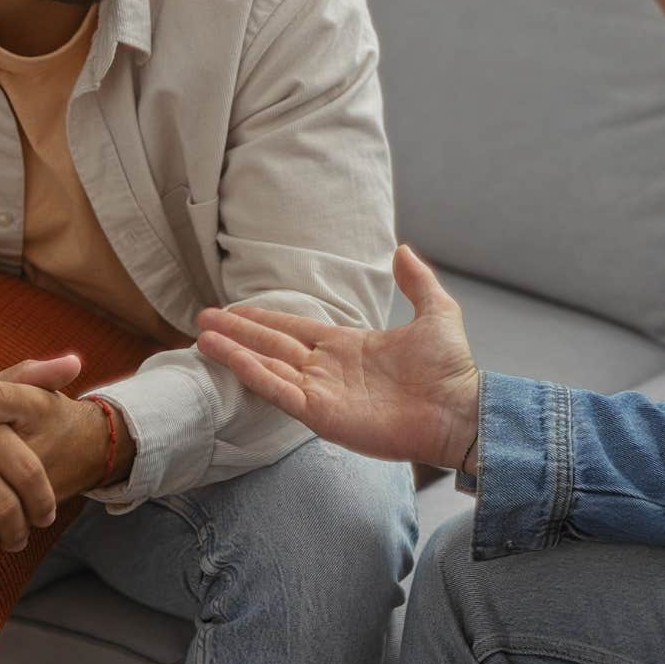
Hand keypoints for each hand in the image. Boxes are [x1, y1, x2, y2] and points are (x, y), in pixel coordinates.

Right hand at [195, 245, 480, 470]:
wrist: (461, 409)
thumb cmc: (452, 369)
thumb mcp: (436, 312)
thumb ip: (417, 282)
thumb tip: (403, 250)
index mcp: (348, 346)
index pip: (295, 330)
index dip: (264, 319)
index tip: (234, 309)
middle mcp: (328, 369)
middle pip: (273, 345)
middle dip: (239, 331)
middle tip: (204, 319)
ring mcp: (322, 392)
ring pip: (268, 366)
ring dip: (236, 351)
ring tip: (203, 337)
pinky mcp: (321, 414)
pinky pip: (278, 390)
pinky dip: (251, 372)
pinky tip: (228, 356)